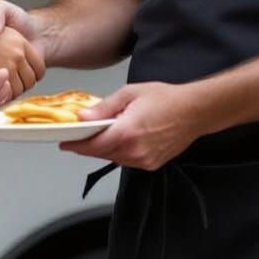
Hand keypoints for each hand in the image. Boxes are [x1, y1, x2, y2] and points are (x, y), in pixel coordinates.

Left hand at [59, 82, 200, 170]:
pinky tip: (121, 139)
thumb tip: (83, 116)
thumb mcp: (130, 94)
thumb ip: (104, 107)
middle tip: (79, 136)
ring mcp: (144, 160)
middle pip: (101, 153)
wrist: (194, 111)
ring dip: (104, 148)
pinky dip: (119, 152)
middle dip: (88, 145)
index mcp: (127, 132)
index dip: (76, 145)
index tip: (64, 143)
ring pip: (114, 158)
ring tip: (101, 134)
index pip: (93, 145)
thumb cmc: (165, 98)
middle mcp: (134, 151)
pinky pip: (127, 161)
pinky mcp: (151, 164)